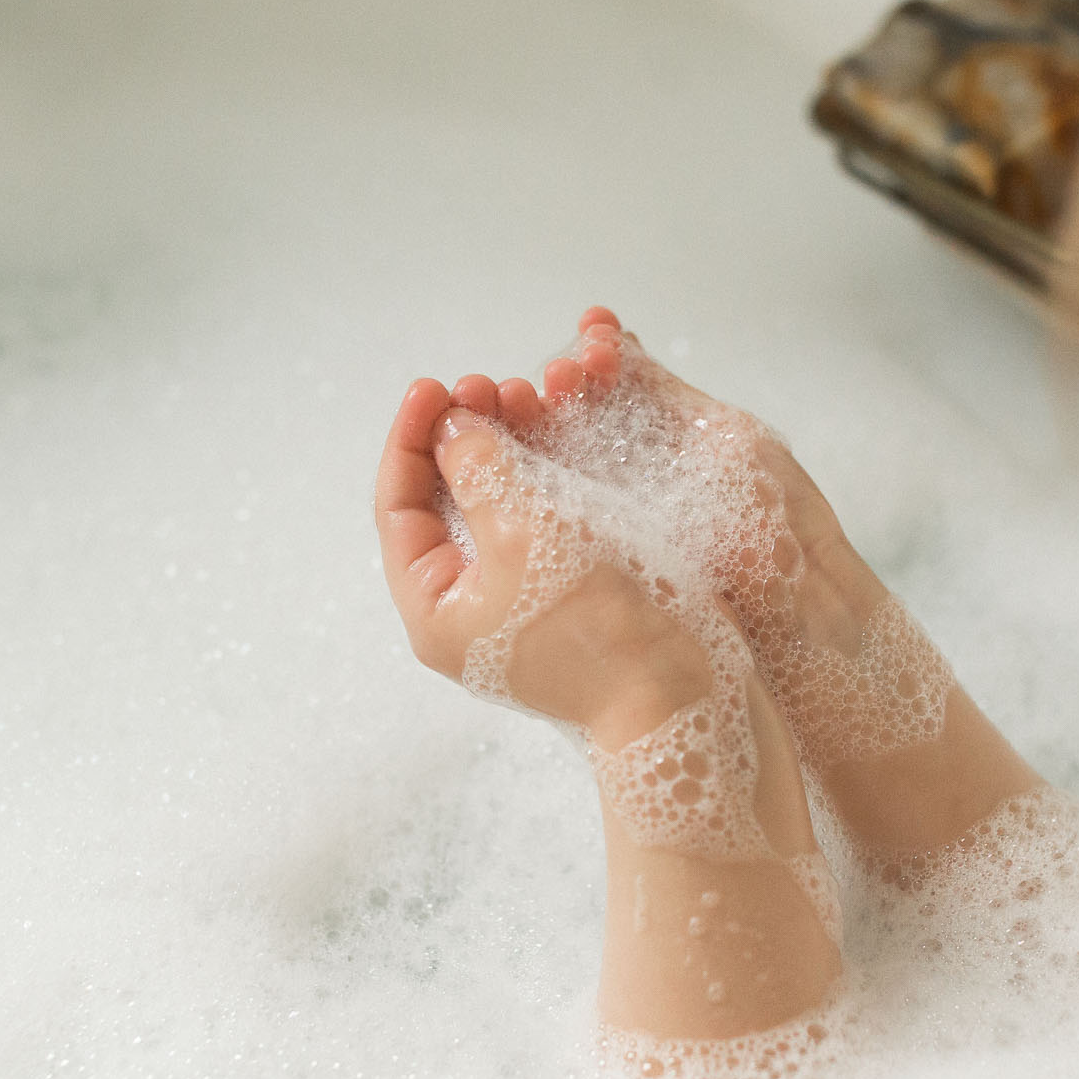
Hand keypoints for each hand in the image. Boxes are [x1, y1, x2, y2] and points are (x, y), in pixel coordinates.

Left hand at [373, 377, 712, 749]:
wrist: (680, 693)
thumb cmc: (596, 625)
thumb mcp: (526, 532)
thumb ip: (481, 470)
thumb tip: (454, 428)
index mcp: (435, 610)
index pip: (398, 510)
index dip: (410, 439)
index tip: (435, 385)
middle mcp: (469, 611)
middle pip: (445, 506)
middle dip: (463, 439)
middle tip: (490, 386)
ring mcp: (520, 606)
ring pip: (496, 510)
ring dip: (507, 452)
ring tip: (529, 401)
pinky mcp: (568, 598)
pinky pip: (540, 524)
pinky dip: (543, 479)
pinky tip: (561, 441)